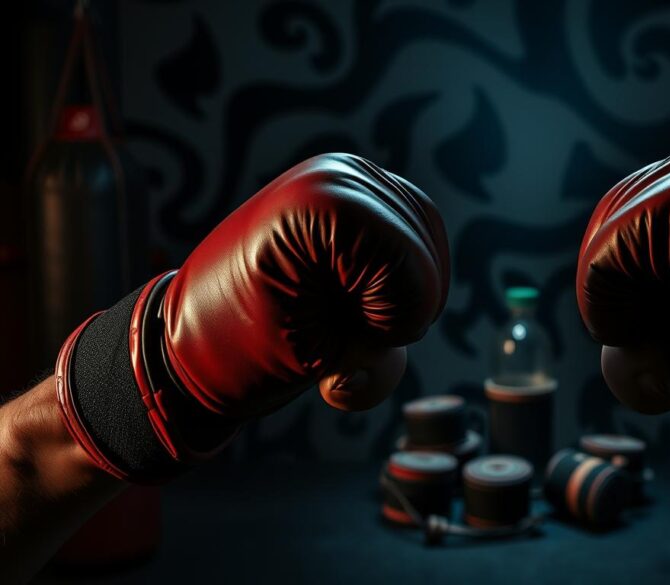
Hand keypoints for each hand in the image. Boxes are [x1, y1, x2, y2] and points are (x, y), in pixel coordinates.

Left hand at [56, 153, 448, 481]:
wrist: (194, 335)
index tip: (335, 335)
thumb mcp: (317, 361)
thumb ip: (382, 355)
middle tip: (332, 328)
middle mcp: (340, 173)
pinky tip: (358, 296)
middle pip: (427, 261)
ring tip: (342, 312)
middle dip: (392, 312)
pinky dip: (401, 279)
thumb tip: (400, 335)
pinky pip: (419, 235)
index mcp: (322, 203)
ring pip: (429, 248)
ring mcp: (351, 175)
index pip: (416, 272)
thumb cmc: (240, 349)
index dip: (390, 323)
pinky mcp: (359, 189)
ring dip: (398, 298)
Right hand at [576, 145, 669, 487]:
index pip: (599, 262)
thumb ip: (627, 354)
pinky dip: (654, 262)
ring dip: (638, 281)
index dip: (616, 319)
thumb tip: (620, 342)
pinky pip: (644, 220)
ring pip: (617, 231)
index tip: (668, 349)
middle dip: (626, 297)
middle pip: (603, 240)